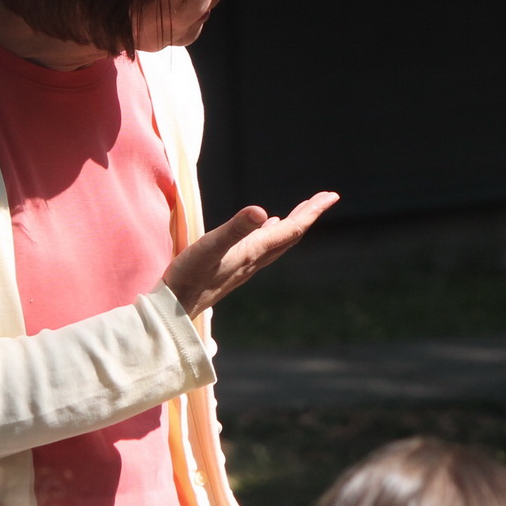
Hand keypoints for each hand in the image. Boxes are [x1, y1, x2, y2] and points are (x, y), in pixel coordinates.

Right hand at [162, 192, 339, 316]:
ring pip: (277, 242)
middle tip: (326, 197)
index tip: (332, 195)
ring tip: (303, 210)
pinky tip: (266, 228)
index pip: (292, 229)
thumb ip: (235, 229)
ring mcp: (244, 265)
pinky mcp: (232, 268)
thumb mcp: (210, 247)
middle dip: (308, 215)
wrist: (174, 309)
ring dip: (292, 224)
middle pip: (290, 235)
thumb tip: (262, 212)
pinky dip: (271, 234)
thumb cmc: (189, 276)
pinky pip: (261, 247)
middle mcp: (255, 260)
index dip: (312, 211)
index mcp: (254, 251)